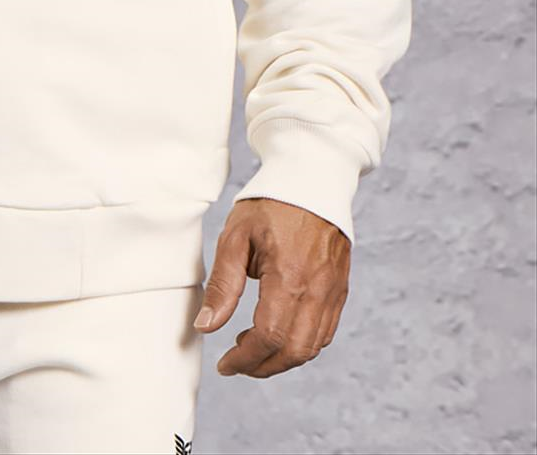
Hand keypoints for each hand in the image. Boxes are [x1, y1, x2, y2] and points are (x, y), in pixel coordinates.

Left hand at [193, 197, 349, 377]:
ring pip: (313, 346)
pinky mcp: (340, 290)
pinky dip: (302, 344)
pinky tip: (279, 332)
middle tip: (237, 362)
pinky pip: (325, 331)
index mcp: (289, 278)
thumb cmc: (270, 204)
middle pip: (294, 352)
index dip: (244, 358)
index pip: (269, 337)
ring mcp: (334, 292)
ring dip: (283, 358)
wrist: (312, 181)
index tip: (225, 364)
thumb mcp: (236, 237)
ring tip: (252, 347)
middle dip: (263, 366)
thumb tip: (206, 326)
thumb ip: (224, 285)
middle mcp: (317, 291)